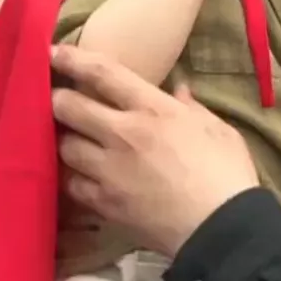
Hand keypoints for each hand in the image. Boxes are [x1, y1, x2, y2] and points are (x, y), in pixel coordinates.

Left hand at [51, 46, 260, 256]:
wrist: (220, 228)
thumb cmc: (226, 173)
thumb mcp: (218, 130)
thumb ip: (192, 108)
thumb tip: (179, 91)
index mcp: (153, 109)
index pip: (103, 74)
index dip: (73, 60)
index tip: (54, 52)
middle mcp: (123, 133)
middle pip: (69, 107)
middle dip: (57, 99)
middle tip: (57, 99)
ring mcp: (109, 170)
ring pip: (65, 146)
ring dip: (64, 140)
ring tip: (70, 139)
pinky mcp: (104, 203)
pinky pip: (72, 184)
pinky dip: (72, 177)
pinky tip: (78, 175)